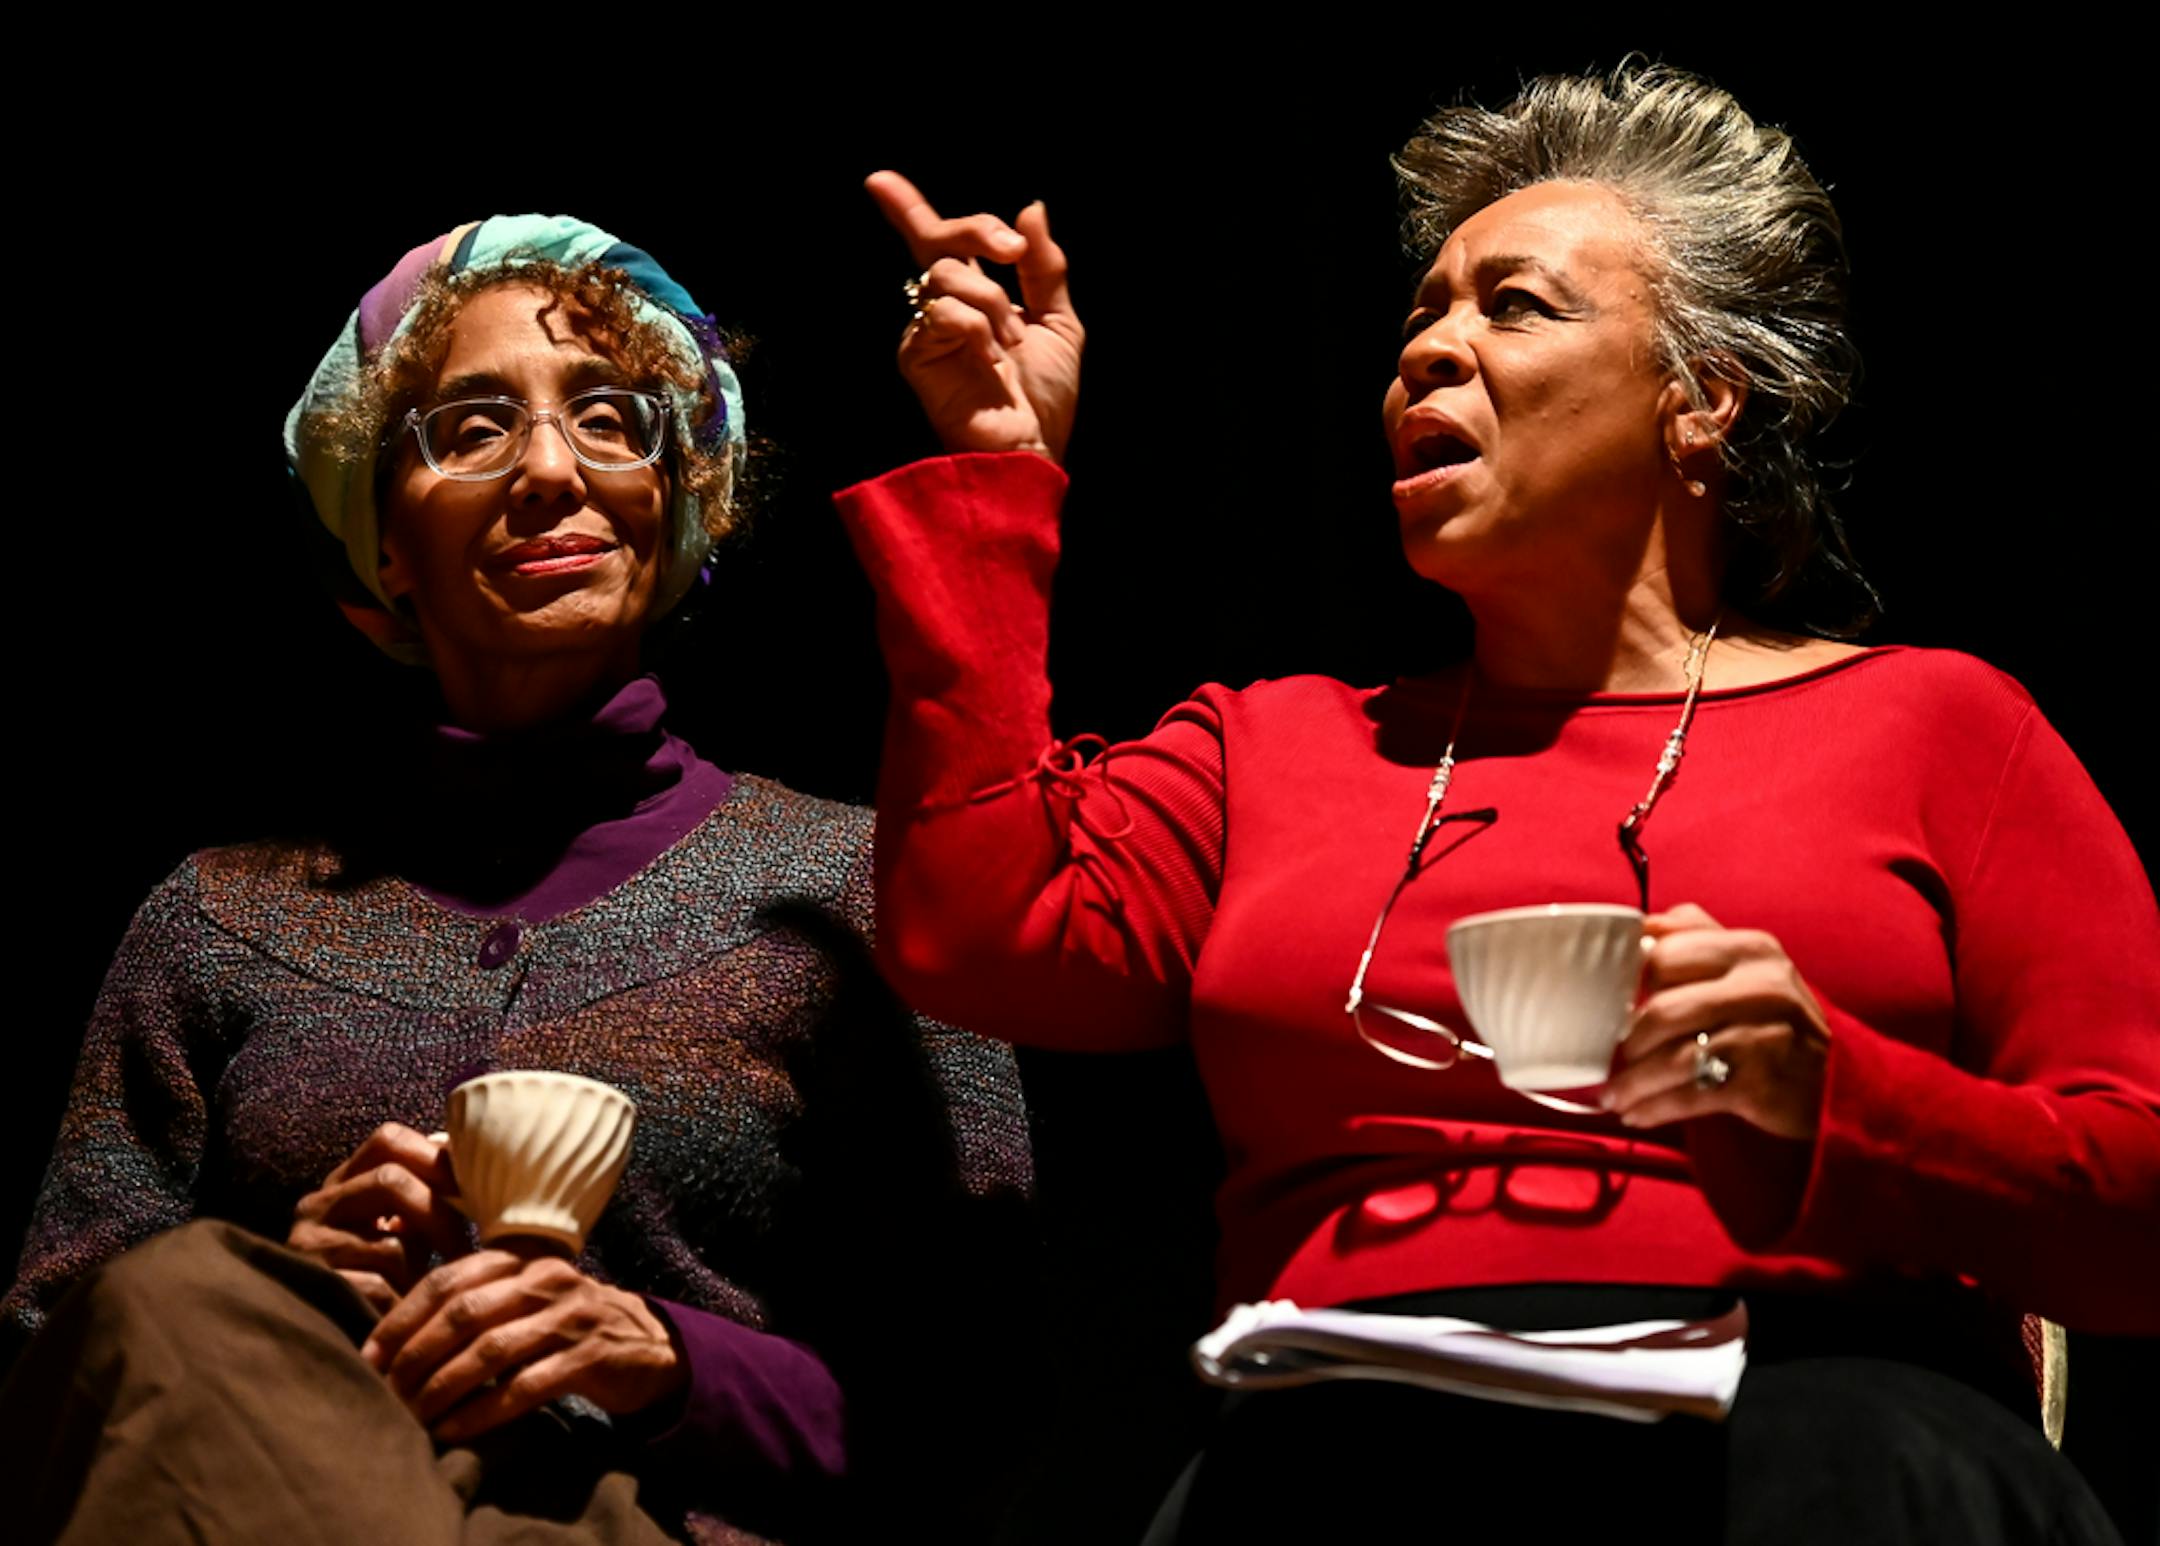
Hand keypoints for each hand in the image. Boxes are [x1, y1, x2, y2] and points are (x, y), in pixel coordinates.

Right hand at [288, 1122, 467, 1312]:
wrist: (340, 1347)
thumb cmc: (390, 1280)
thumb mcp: (409, 1229)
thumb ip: (430, 1192)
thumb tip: (480, 1158)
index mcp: (342, 1183)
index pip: (387, 1141)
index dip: (437, 1158)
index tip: (478, 1186)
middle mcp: (315, 1208)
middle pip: (391, 1181)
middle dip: (442, 1215)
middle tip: (470, 1248)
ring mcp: (307, 1248)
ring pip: (390, 1243)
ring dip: (425, 1272)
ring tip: (439, 1292)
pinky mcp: (313, 1290)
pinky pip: (376, 1289)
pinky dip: (404, 1303)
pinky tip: (411, 1316)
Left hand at [360, 1249, 683, 1442]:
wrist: (646, 1345)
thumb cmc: (564, 1324)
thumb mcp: (522, 1299)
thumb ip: (473, 1303)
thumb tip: (393, 1337)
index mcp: (519, 1259)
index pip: (447, 1280)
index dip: (402, 1318)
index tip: (370, 1356)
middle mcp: (544, 1278)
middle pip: (464, 1314)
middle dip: (416, 1356)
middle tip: (386, 1392)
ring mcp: (570, 1315)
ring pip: (492, 1350)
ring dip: (445, 1388)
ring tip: (416, 1416)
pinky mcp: (590, 1355)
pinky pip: (526, 1386)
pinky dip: (484, 1412)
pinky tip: (455, 1430)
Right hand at [866, 169, 1083, 461]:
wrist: (1032, 447)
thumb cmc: (1043, 396)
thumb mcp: (1060, 320)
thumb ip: (1044, 268)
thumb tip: (1031, 208)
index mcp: (977, 296)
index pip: (938, 242)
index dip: (908, 209)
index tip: (879, 180)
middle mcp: (945, 307)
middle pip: (940, 241)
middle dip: (977, 230)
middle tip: (1011, 250)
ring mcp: (927, 330)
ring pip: (948, 274)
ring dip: (992, 302)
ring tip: (1011, 344)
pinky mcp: (916, 354)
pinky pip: (943, 312)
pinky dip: (977, 329)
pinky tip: (990, 360)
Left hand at [1604, 904, 1829, 1139]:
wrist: (1842, 1085)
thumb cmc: (1777, 1023)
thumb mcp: (1750, 969)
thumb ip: (1697, 938)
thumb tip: (1638, 925)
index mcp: (1749, 948)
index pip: (1664, 953)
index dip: (1627, 981)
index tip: (1603, 1003)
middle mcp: (1760, 985)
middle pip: (1663, 1008)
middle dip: (1626, 1039)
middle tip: (1608, 1057)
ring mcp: (1763, 1034)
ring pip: (1672, 1057)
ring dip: (1632, 1082)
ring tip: (1613, 1094)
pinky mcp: (1761, 1082)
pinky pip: (1689, 1095)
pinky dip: (1654, 1107)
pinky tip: (1638, 1113)